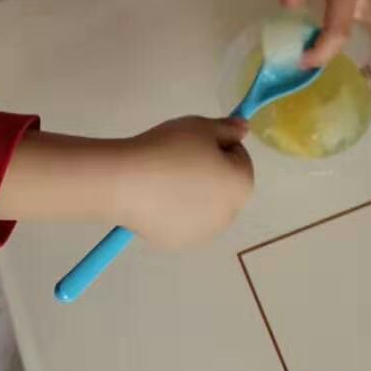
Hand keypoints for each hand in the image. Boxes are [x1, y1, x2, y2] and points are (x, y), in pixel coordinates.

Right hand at [120, 117, 253, 249]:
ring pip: (204, 207)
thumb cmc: (169, 148)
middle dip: (210, 173)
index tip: (195, 141)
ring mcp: (203, 233)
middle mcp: (230, 215)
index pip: (240, 158)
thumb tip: (243, 129)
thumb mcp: (200, 126)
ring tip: (164, 178)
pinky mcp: (178, 243)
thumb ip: (228, 128)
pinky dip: (174, 211)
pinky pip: (182, 221)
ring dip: (194, 194)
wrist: (126, 181)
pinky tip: (155, 198)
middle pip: (224, 186)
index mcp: (242, 185)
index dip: (219, 145)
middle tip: (179, 158)